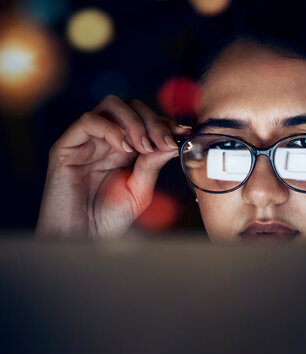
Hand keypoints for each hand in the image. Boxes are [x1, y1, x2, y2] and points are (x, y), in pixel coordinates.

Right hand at [35, 95, 190, 239]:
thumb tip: (172, 141)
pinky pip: (88, 121)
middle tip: (163, 142)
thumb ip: (152, 164)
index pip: (146, 120)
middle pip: (131, 107)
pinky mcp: (66, 147)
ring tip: (143, 146)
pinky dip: (111, 128)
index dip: (165, 122)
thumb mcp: (139, 190)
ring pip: (111, 106)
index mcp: (125, 149)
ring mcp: (86, 142)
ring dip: (134, 122)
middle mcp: (106, 141)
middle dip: (152, 121)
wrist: (82, 239)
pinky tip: (123, 148)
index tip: (183, 131)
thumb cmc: (108, 219)